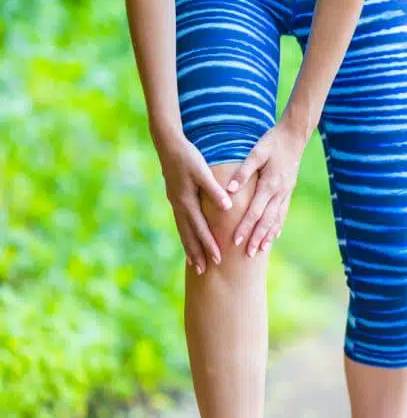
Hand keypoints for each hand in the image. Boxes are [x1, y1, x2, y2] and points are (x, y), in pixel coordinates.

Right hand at [157, 136, 232, 273]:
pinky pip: (181, 224)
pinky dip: (185, 236)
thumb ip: (215, 190)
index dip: (209, 244)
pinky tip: (188, 243)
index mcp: (186, 201)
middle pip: (189, 235)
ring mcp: (175, 204)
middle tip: (204, 272)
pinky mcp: (176, 200)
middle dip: (197, 253)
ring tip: (195, 265)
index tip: (218, 259)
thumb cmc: (188, 157)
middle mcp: (179, 205)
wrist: (168, 145)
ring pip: (183, 231)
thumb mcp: (202, 171)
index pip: (200, 228)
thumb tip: (227, 207)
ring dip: (189, 248)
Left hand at [226, 123, 305, 256]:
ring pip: (277, 219)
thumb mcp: (256, 153)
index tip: (236, 240)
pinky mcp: (288, 191)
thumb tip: (229, 191)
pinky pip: (283, 213)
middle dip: (257, 238)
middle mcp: (279, 192)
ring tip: (261, 250)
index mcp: (269, 184)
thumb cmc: (272, 142)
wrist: (294, 137)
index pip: (255, 211)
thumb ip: (243, 172)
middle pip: (267, 221)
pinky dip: (278, 226)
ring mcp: (286, 193)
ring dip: (268, 236)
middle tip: (248, 254)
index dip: (245, 227)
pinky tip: (274, 236)